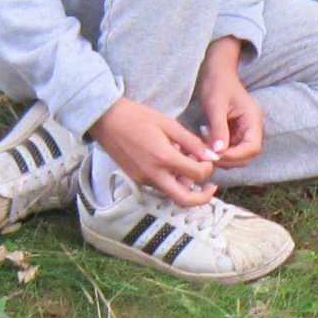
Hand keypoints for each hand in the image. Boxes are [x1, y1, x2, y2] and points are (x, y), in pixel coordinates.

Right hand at [90, 94, 220, 205]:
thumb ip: (191, 142)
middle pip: (184, 200)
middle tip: (211, 186)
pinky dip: (171, 181)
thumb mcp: (169, 124)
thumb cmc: (137, 117)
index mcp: (164, 159)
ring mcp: (143, 180)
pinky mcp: (137, 180)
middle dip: (202, 198)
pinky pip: (160, 187)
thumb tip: (211, 156)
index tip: (209, 158)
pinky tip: (172, 164)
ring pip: (172, 194)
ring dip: (186, 187)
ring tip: (188, 166)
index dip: (208, 168)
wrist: (106, 120)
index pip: (197, 174)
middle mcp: (153, 175)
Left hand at [195, 38, 264, 171]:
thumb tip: (218, 151)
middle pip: (246, 155)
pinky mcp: (234, 133)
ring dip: (221, 155)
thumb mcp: (215, 105)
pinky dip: (218, 149)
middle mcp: (252, 128)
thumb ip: (218, 129)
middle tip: (207, 152)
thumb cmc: (217, 83)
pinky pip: (229, 149)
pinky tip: (206, 139)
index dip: (235, 155)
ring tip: (205, 143)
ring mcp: (244, 131)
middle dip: (227, 158)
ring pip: (237, 155)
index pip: (252, 148)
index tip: (215, 154)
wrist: (216, 71)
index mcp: (253, 120)